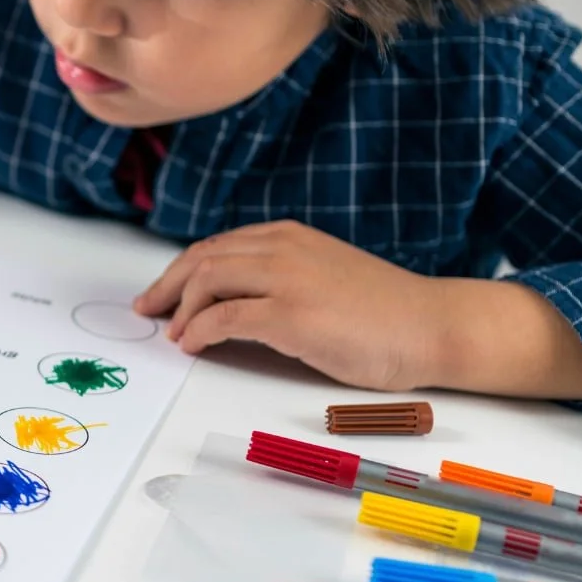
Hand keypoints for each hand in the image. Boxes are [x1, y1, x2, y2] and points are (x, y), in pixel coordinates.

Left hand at [132, 220, 446, 390]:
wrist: (432, 326)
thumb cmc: (384, 312)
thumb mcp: (321, 276)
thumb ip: (279, 277)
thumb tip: (231, 303)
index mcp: (286, 236)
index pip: (215, 247)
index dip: (180, 271)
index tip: (161, 294)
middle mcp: (281, 248)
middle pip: (200, 260)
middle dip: (167, 287)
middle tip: (149, 311)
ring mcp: (286, 279)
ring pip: (206, 281)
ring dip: (181, 310)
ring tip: (173, 335)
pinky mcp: (291, 315)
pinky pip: (225, 317)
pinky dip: (200, 331)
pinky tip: (193, 346)